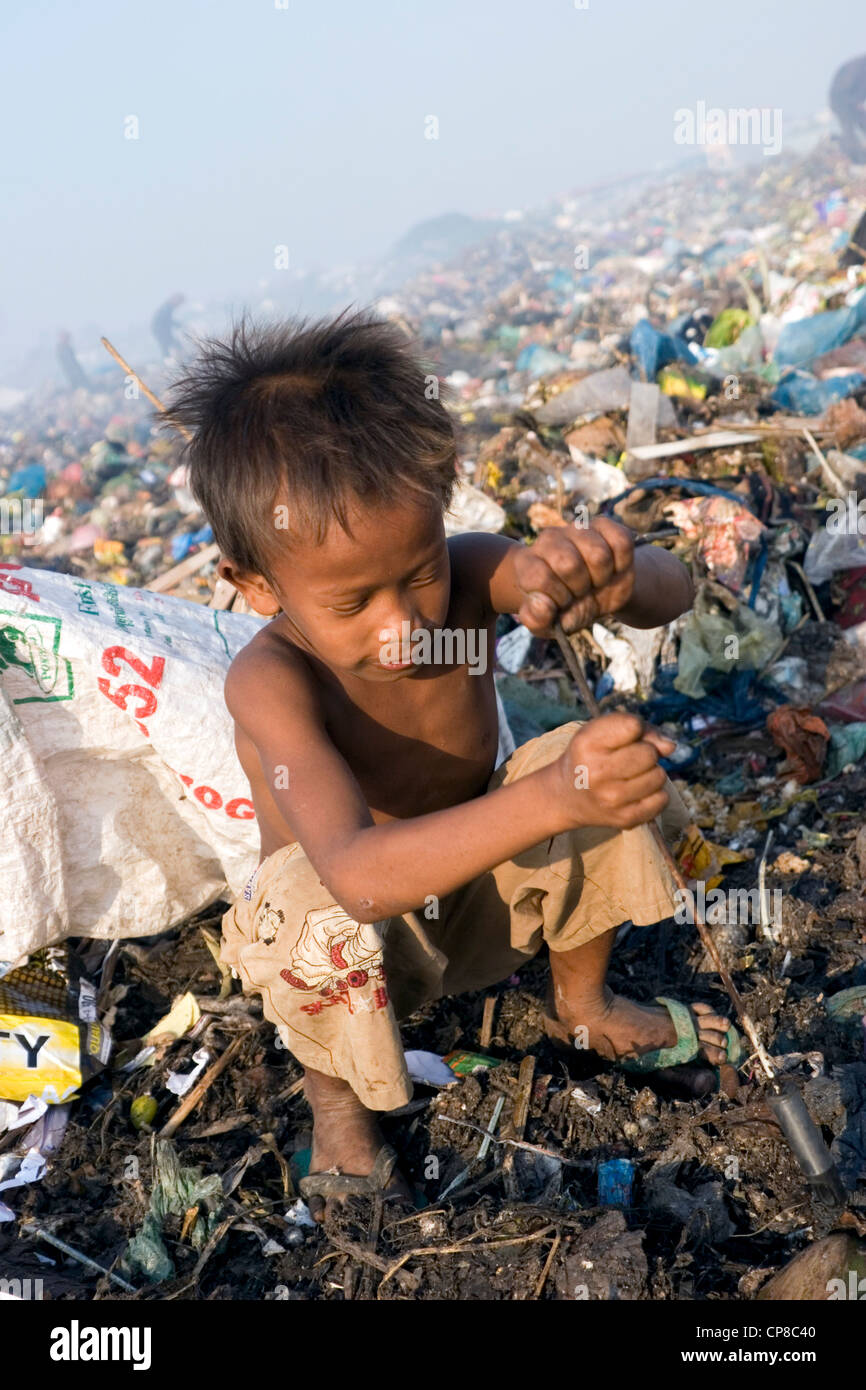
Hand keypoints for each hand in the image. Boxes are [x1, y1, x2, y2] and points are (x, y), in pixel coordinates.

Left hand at [513, 517, 635, 635]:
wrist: (591, 596)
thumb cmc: (564, 609)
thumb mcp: (546, 624)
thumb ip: (537, 619)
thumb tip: (544, 604)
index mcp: (528, 563)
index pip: (539, 577)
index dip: (557, 597)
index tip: (562, 603)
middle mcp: (549, 539)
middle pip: (569, 564)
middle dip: (580, 588)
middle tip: (580, 593)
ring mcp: (577, 529)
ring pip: (598, 554)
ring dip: (602, 577)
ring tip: (595, 582)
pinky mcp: (604, 526)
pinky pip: (621, 542)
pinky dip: (622, 563)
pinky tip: (611, 569)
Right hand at [551, 713, 674, 829]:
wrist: (566, 796)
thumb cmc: (591, 756)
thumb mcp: (601, 731)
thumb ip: (640, 729)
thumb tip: (671, 747)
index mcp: (587, 743)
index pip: (633, 726)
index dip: (636, 729)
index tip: (624, 736)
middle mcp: (596, 772)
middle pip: (649, 753)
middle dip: (646, 752)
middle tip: (628, 759)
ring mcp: (611, 799)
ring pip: (659, 776)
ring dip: (651, 773)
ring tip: (631, 776)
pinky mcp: (625, 819)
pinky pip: (662, 799)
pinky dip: (654, 794)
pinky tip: (636, 793)